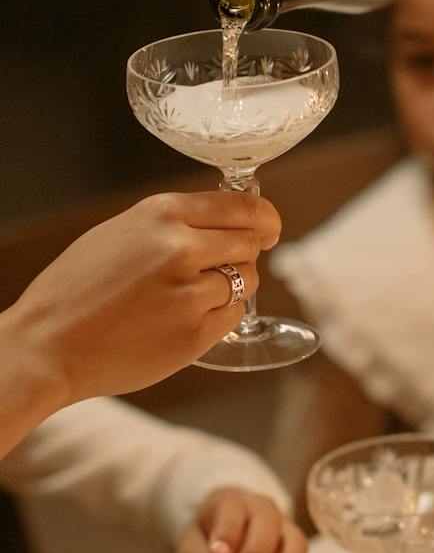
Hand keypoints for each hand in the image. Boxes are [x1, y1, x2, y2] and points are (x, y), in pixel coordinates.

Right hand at [1, 192, 281, 410]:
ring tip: (188, 296)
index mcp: (162, 214)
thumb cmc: (77, 290)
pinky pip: (233, 315)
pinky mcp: (195, 332)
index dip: (264, 219)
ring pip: (247, 280)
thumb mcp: (121, 232)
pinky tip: (184, 319)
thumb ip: (174, 224)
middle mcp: (181, 247)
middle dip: (246, 253)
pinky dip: (219, 316)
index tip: (268, 228)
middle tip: (224, 266)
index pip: (244, 206)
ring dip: (231, 287)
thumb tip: (225, 220)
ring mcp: (191, 291)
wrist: (47, 345)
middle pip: (251, 243)